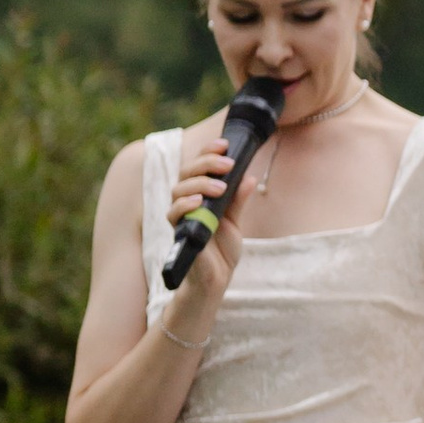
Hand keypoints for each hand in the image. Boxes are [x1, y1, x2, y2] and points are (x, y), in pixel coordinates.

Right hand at [164, 134, 243, 316]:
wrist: (216, 278)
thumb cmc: (222, 249)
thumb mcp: (234, 220)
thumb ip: (238, 199)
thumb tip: (249, 177)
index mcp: (201, 194)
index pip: (198, 165)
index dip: (208, 151)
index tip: (225, 144)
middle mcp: (187, 201)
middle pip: (186, 172)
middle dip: (206, 163)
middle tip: (227, 164)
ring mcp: (181, 215)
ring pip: (179, 188)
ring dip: (200, 182)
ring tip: (221, 186)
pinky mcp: (178, 231)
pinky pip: (174, 213)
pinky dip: (184, 204)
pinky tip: (198, 200)